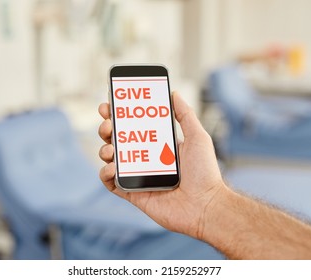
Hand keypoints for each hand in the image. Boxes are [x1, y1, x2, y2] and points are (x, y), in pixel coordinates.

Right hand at [98, 92, 225, 239]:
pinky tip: (112, 167)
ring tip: (110, 148)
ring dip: (104, 150)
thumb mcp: (197, 137)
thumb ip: (185, 115)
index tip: (111, 105)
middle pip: (118, 140)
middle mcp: (145, 158)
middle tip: (108, 124)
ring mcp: (138, 176)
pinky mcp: (133, 194)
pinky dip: (105, 174)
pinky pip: (112, 183)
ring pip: (111, 159)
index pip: (133, 127)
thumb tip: (174, 94)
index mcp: (157, 144)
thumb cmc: (205, 173)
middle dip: (107, 129)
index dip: (120, 115)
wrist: (206, 206)